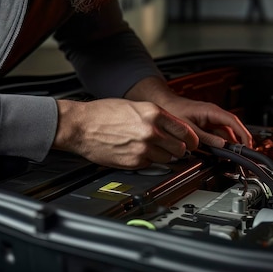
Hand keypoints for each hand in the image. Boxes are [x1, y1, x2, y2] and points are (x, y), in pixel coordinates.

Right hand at [52, 98, 198, 168]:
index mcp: (153, 114)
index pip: (186, 131)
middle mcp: (151, 131)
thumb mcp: (135, 106)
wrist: (81, 126)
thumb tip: (172, 128)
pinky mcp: (134, 163)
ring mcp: (143, 149)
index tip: (192, 142)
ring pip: (167, 159)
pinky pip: (150, 165)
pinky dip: (147, 161)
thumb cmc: (103, 113)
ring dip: (162, 156)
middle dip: (178, 148)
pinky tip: (136, 152)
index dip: (191, 139)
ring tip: (148, 148)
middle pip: (180, 148)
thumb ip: (156, 117)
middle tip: (172, 147)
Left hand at [125, 77, 252, 148]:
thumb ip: (205, 138)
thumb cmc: (173, 110)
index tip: (248, 145)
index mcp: (211, 111)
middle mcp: (214, 115)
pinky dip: (218, 146)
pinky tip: (218, 155)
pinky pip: (217, 137)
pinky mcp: (206, 126)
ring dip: (227, 147)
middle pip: (231, 131)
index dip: (243, 134)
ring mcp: (211, 121)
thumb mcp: (188, 127)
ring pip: (225, 135)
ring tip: (228, 159)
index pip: (233, 121)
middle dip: (236, 144)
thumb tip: (221, 146)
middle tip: (239, 158)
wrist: (163, 105)